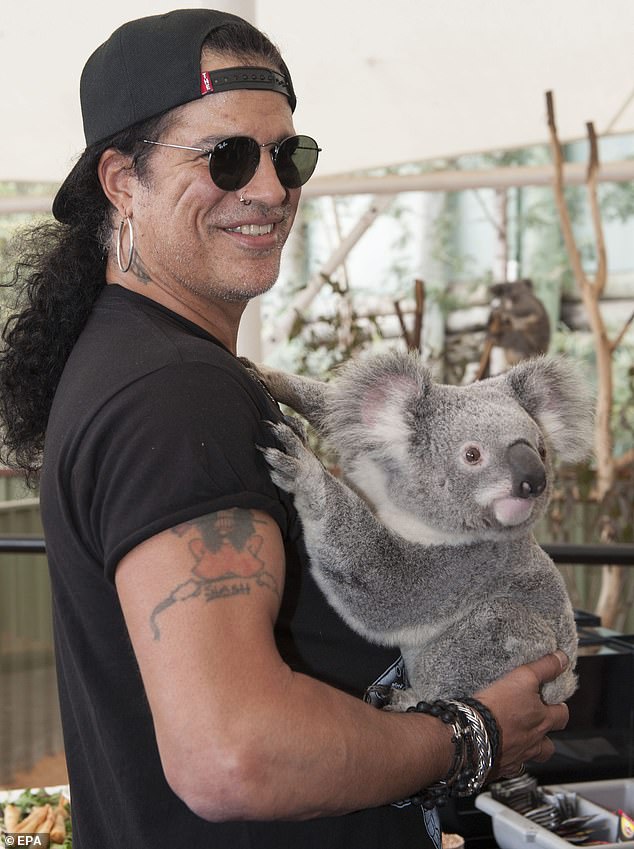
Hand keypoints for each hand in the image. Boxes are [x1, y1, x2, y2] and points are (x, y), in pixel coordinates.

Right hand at [474, 651, 569, 778]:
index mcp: (541, 721)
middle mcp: (534, 742)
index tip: (555, 703)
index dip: (560, 708)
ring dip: (529, 750)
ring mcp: (518, 757)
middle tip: (536, 723)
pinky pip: (509, 767)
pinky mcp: (500, 767)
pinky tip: (498, 751)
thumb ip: (543, 668)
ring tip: (519, 740)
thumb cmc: (497, 707)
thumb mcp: (522, 678)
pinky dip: (507, 760)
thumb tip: (562, 659)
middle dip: (546, 734)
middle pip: (550, 744)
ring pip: (531, 757)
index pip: (562, 715)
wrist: (472, 734)